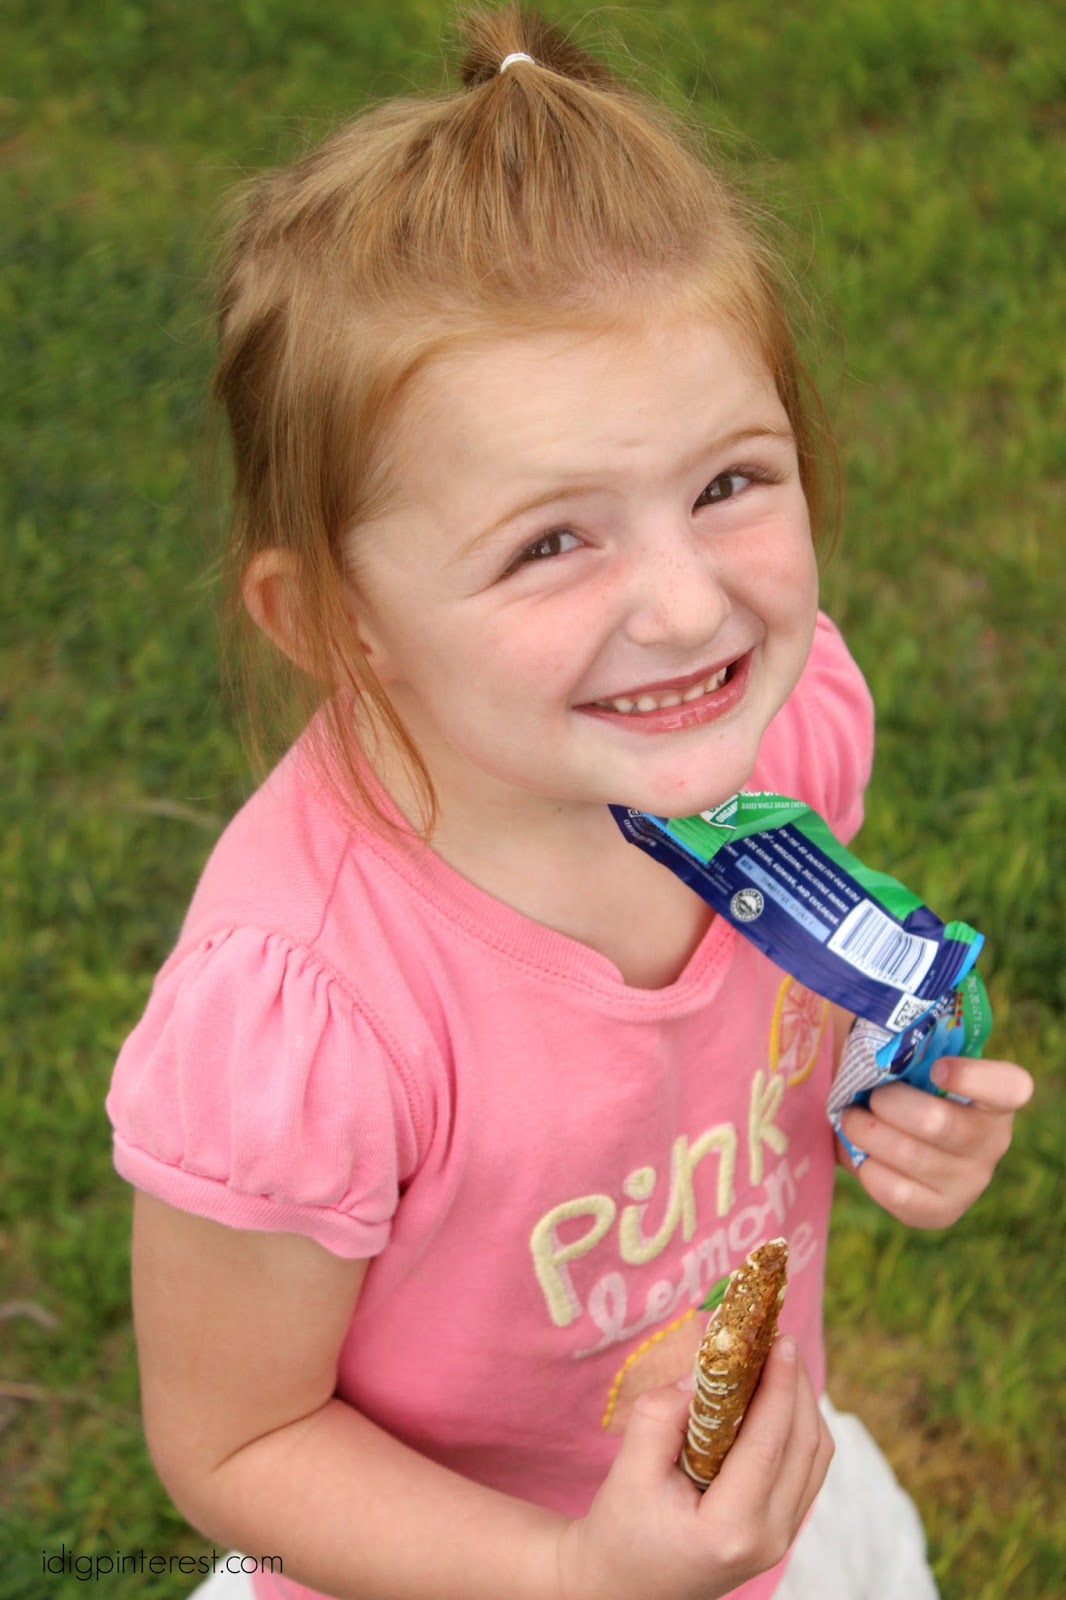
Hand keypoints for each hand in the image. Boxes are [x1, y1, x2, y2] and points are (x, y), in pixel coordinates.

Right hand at [555, 1337, 832, 1599]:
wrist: (625, 1586)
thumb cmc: (621, 1530)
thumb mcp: (627, 1471)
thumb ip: (660, 1418)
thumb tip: (699, 1375)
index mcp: (730, 1528)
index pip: (769, 1443)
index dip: (779, 1385)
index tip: (779, 1339)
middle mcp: (769, 1539)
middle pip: (805, 1446)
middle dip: (796, 1385)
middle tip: (776, 1339)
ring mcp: (781, 1539)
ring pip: (816, 1456)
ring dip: (803, 1404)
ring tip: (776, 1362)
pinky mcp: (782, 1530)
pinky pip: (808, 1469)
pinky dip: (800, 1427)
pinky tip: (775, 1399)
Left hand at [838, 1057, 1033, 1227]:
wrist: (907, 1139)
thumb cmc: (911, 1086)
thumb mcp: (916, 1060)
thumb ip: (905, 1046)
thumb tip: (870, 1039)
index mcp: (997, 1097)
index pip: (1010, 1087)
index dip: (974, 1077)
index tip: (938, 1067)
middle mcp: (993, 1142)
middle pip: (935, 1122)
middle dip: (887, 1103)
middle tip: (868, 1096)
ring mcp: (971, 1182)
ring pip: (908, 1156)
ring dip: (866, 1132)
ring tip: (851, 1119)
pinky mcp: (942, 1212)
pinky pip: (896, 1192)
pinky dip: (866, 1168)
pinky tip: (862, 1155)